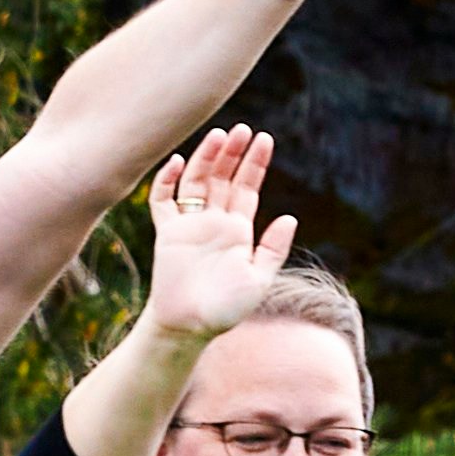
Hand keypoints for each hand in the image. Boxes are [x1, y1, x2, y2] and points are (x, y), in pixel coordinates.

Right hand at [135, 126, 299, 344]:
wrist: (190, 326)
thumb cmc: (226, 309)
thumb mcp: (259, 279)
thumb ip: (272, 248)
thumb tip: (290, 217)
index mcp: (238, 230)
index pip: (247, 187)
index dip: (256, 163)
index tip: (265, 139)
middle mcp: (214, 222)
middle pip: (223, 178)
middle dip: (232, 153)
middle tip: (242, 129)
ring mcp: (189, 225)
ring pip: (197, 182)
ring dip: (206, 158)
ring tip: (218, 136)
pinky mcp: (168, 233)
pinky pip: (163, 201)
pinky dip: (168, 180)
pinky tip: (178, 162)